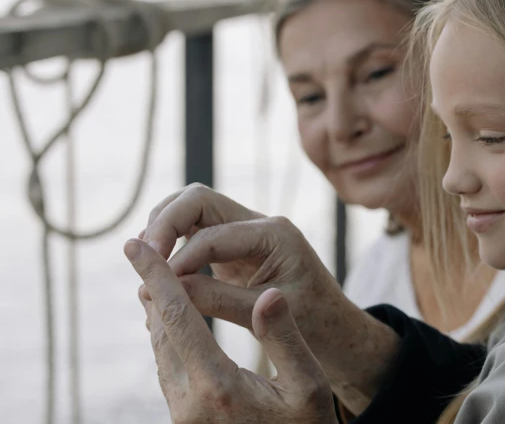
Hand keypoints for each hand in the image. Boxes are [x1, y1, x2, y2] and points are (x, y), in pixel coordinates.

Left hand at [126, 238, 337, 423]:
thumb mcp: (308, 388)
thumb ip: (285, 339)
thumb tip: (268, 293)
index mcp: (217, 386)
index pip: (177, 317)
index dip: (156, 276)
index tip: (134, 245)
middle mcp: (188, 402)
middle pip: (160, 330)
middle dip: (151, 287)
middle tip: (142, 248)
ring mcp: (181, 415)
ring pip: (160, 351)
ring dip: (157, 312)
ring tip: (155, 280)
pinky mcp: (183, 422)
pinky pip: (167, 370)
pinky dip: (166, 337)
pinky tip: (172, 324)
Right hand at [139, 184, 345, 340]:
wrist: (337, 329)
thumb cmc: (314, 324)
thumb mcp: (267, 315)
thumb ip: (219, 300)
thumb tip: (169, 289)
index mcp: (275, 234)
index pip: (212, 234)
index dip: (179, 258)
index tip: (156, 287)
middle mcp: (259, 223)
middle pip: (197, 200)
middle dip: (164, 223)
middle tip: (142, 257)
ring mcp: (246, 231)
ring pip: (192, 209)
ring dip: (163, 228)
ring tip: (144, 261)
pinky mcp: (236, 246)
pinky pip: (196, 231)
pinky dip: (173, 242)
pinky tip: (157, 268)